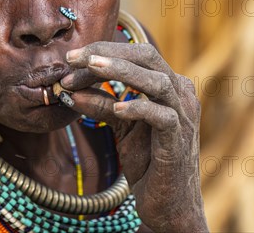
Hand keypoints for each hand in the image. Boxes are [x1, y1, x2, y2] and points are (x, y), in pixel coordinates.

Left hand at [61, 42, 207, 231]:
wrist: (168, 203)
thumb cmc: (148, 161)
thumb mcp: (120, 126)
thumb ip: (100, 105)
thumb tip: (69, 90)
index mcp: (169, 84)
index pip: (137, 54)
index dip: (104, 51)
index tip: (71, 57)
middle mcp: (181, 93)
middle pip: (148, 57)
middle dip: (109, 53)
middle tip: (75, 57)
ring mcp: (184, 116)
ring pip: (157, 81)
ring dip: (122, 71)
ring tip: (92, 68)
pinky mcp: (179, 140)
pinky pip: (162, 117)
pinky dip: (139, 108)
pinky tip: (116, 108)